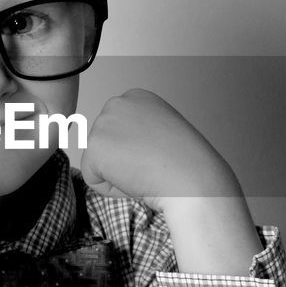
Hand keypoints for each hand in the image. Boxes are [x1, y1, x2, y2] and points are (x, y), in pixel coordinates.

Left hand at [80, 90, 261, 273]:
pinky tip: (135, 178)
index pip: (118, 133)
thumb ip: (139, 132)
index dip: (137, 151)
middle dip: (124, 162)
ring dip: (118, 175)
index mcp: (136, 97)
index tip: (158, 153)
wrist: (192, 179)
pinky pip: (92, 179)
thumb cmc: (188, 164)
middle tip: (151, 163)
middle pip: (105, 146)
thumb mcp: (163, 132)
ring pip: (98, 163)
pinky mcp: (95, 146)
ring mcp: (104, 122)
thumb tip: (123, 146)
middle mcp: (117, 102)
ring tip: (146, 170)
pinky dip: (112, 189)